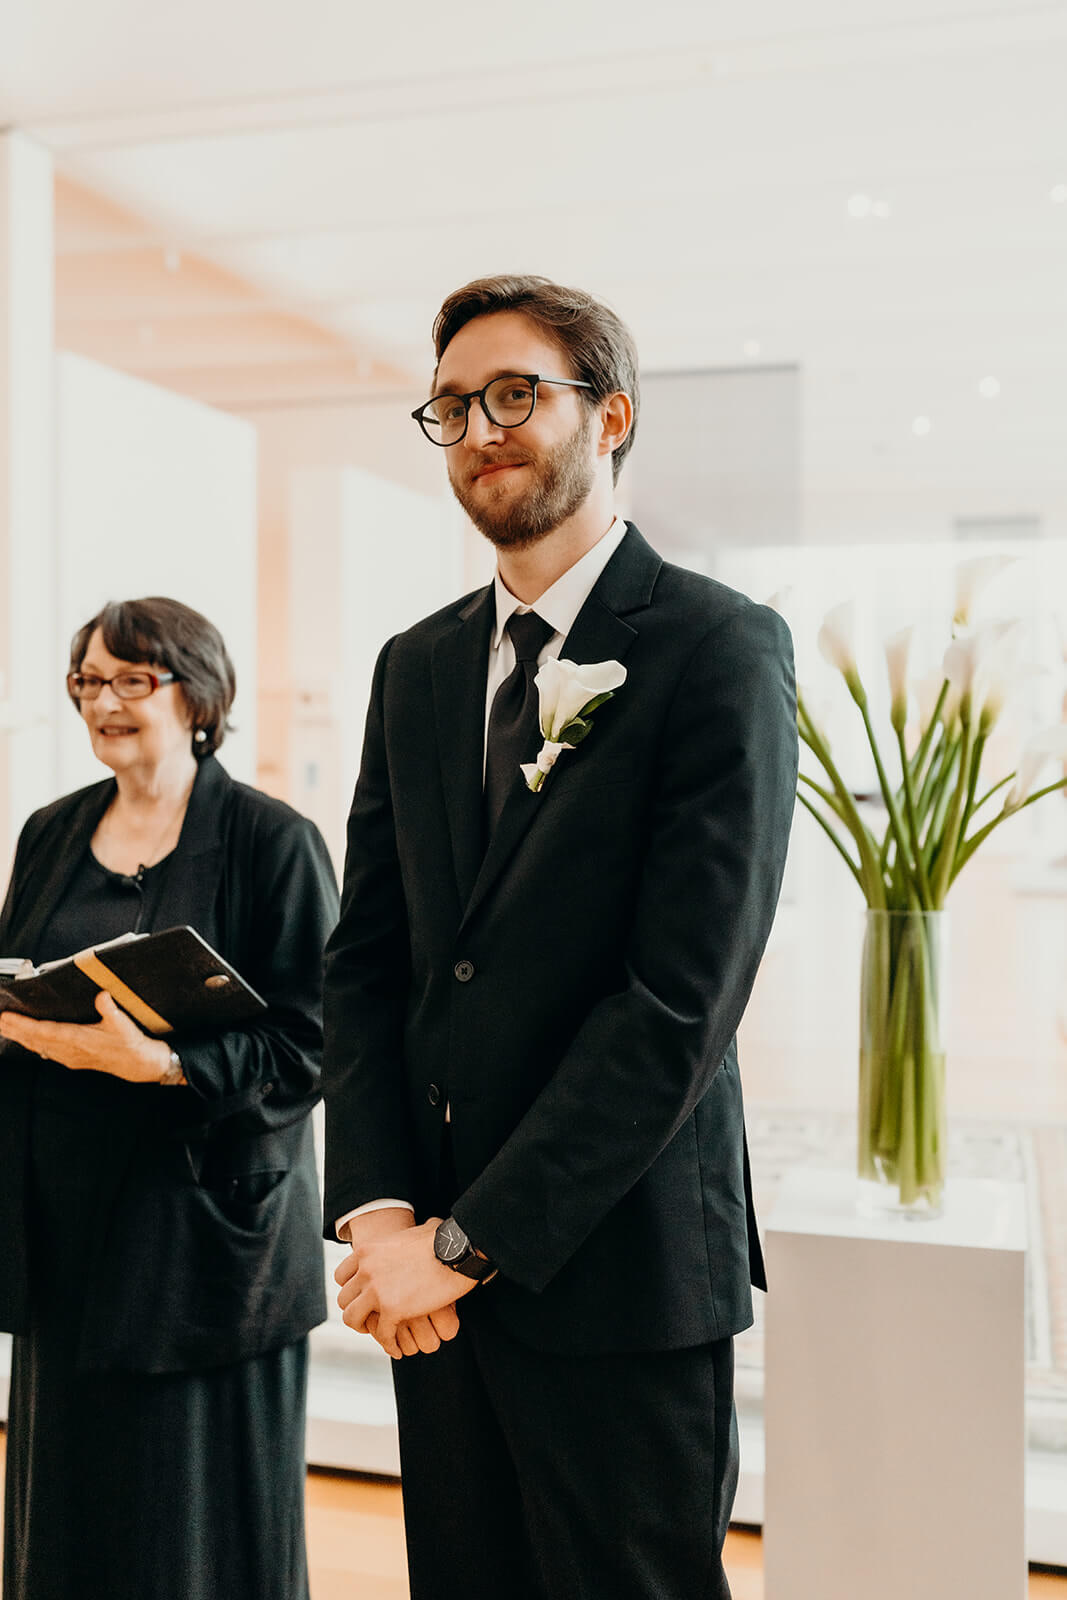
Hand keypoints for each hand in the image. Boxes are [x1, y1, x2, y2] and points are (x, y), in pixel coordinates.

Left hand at [0, 992, 170, 1081]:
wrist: (138, 1064)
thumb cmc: (130, 1043)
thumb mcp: (122, 1023)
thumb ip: (110, 1009)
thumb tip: (102, 995)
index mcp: (78, 1039)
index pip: (43, 1031)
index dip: (22, 1025)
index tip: (6, 1017)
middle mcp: (70, 1050)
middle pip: (34, 1039)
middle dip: (14, 1030)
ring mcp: (69, 1056)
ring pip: (38, 1046)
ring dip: (20, 1037)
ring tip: (5, 1028)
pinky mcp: (72, 1058)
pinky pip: (46, 1051)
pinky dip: (32, 1044)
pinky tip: (27, 1041)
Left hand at [336, 1216, 474, 1358]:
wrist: (457, 1249)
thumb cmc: (444, 1239)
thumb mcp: (416, 1231)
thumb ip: (411, 1235)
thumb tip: (430, 1226)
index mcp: (367, 1250)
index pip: (341, 1276)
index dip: (352, 1290)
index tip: (363, 1298)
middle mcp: (365, 1270)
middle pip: (344, 1299)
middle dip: (357, 1310)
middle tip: (371, 1319)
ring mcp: (376, 1290)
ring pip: (352, 1319)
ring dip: (366, 1328)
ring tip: (381, 1333)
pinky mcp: (392, 1310)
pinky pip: (381, 1334)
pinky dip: (389, 1343)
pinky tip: (397, 1347)